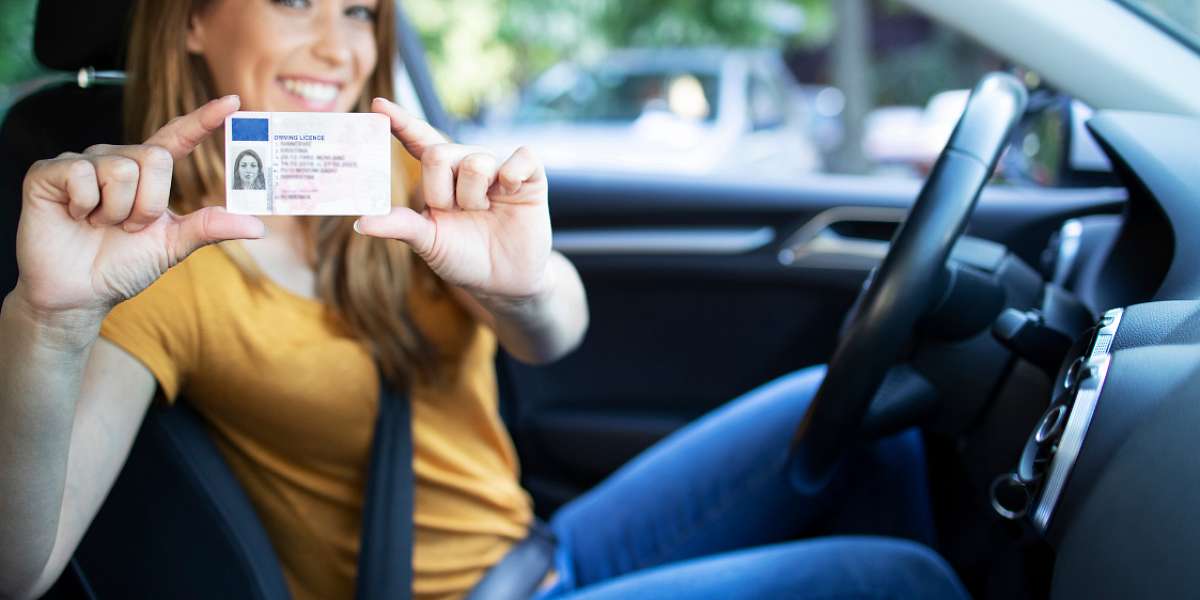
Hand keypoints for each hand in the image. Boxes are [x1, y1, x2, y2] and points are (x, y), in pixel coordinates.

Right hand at [14, 95, 264, 316]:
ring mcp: (83, 162)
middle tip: (127, 228)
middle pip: (156, 158)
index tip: (233, 101)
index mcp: (148, 172)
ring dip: (117, 211)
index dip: (204, 119)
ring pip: (122, 169)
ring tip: (99, 224)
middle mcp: (117, 158)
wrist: (78, 294)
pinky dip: (86, 206)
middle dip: (149, 204)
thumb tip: (258, 227)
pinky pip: (83, 175)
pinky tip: (74, 217)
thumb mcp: (172, 245)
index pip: (178, 137)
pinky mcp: (49, 171)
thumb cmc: (123, 265)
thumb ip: (210, 228)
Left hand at [355, 98, 550, 300]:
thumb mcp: (429, 243)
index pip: (418, 141)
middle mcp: (466, 165)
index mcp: (438, 178)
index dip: (400, 122)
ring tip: (483, 213)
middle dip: (442, 192)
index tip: (378, 105)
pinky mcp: (530, 176)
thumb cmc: (463, 258)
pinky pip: (522, 157)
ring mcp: (498, 169)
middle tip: (456, 213)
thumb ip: (400, 226)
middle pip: (440, 153)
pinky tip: (509, 190)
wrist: (504, 282)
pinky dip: (513, 172)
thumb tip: (360, 222)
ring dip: (474, 196)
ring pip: (476, 161)